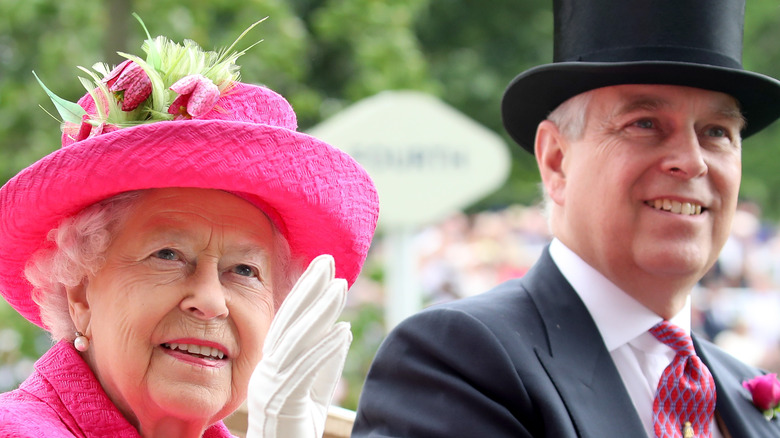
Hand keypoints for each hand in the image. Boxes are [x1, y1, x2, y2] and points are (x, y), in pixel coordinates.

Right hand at [246, 254, 351, 437]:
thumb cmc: (296, 430)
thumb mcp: (314, 392)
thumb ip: (326, 362)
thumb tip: (342, 329)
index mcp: (271, 365)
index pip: (289, 321)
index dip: (305, 292)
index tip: (323, 268)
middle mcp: (266, 370)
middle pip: (289, 322)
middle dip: (309, 288)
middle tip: (328, 260)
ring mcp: (270, 385)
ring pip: (296, 340)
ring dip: (320, 311)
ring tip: (340, 286)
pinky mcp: (282, 401)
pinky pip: (305, 369)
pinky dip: (324, 348)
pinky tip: (342, 330)